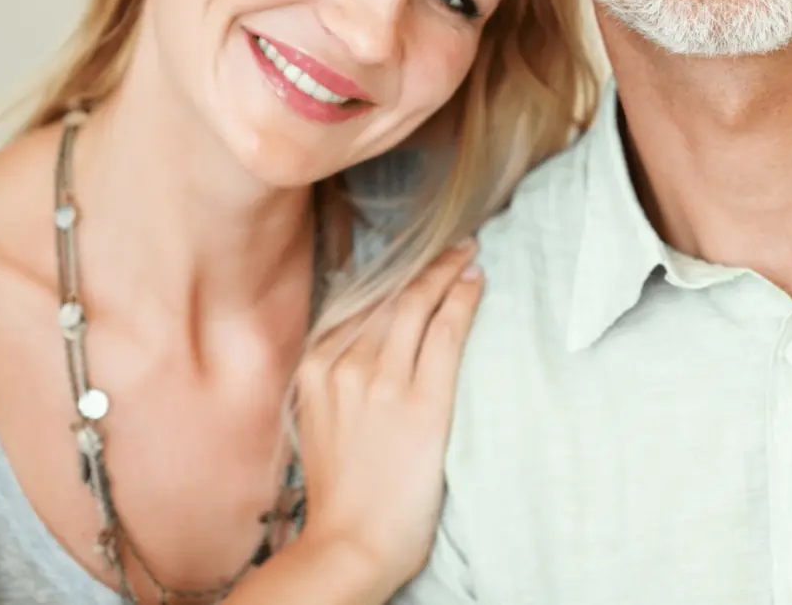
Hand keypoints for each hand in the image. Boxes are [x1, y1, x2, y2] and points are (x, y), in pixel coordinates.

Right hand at [294, 243, 483, 596]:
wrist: (348, 547)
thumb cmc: (340, 491)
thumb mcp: (320, 420)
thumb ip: (337, 377)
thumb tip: (365, 342)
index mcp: (316, 368)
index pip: (363, 304)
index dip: (394, 276)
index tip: (417, 261)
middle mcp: (343, 364)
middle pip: (392, 297)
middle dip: (426, 266)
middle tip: (455, 245)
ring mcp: (381, 380)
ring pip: (418, 305)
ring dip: (447, 272)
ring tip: (469, 253)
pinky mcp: (419, 400)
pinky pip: (444, 332)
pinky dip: (461, 300)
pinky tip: (476, 281)